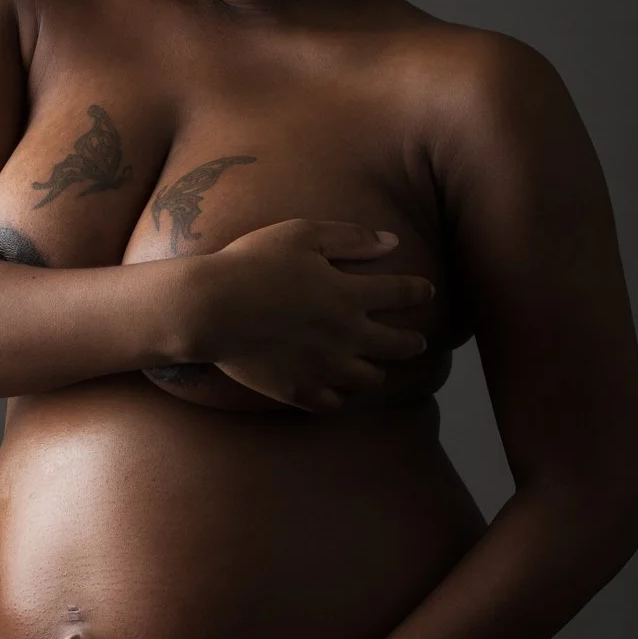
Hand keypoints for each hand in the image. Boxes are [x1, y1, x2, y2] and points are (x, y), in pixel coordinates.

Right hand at [193, 219, 434, 412]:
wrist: (211, 308)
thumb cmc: (252, 263)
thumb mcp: (302, 234)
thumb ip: (351, 238)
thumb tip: (392, 243)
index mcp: (349, 294)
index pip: (401, 294)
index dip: (418, 292)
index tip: (426, 292)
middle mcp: (346, 335)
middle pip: (396, 345)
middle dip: (412, 343)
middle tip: (417, 343)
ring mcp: (323, 366)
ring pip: (369, 379)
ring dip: (378, 372)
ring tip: (377, 370)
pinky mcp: (298, 390)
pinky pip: (332, 403)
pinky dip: (340, 398)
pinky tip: (338, 391)